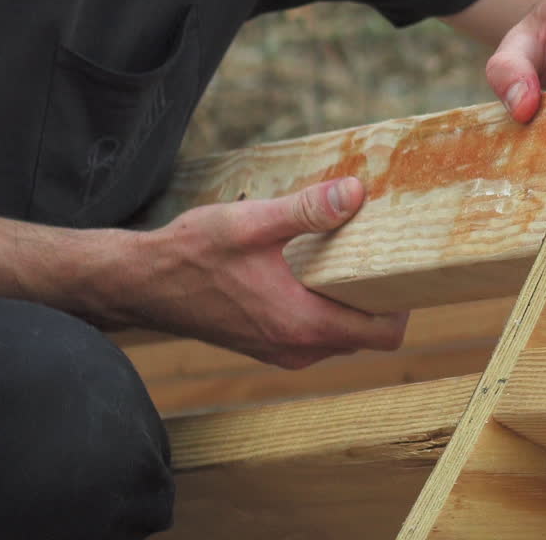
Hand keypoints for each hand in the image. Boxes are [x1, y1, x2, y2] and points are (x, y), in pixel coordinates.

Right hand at [111, 177, 406, 368]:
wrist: (141, 284)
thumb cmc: (191, 254)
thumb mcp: (251, 223)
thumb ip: (307, 210)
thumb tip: (356, 193)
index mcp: (303, 324)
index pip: (384, 334)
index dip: (403, 303)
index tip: (404, 266)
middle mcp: (298, 348)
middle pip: (367, 333)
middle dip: (380, 296)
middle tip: (380, 250)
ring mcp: (282, 351)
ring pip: (341, 334)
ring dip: (350, 300)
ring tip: (349, 254)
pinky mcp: (268, 344)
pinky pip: (316, 332)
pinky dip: (325, 305)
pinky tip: (315, 267)